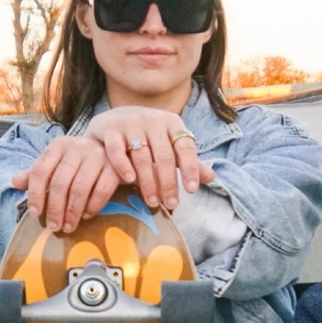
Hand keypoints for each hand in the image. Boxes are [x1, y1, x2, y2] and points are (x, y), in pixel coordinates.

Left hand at [12, 135, 123, 232]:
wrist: (114, 148)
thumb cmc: (79, 160)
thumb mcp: (57, 162)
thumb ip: (37, 173)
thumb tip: (14, 182)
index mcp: (58, 146)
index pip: (40, 170)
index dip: (35, 194)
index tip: (35, 213)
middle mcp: (77, 148)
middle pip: (60, 182)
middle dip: (55, 208)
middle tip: (53, 227)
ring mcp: (97, 156)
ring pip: (80, 188)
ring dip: (72, 212)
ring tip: (68, 227)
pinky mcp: (115, 167)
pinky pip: (102, 190)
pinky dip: (93, 206)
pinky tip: (86, 215)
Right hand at [84, 107, 213, 212]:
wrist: (115, 119)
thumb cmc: (148, 136)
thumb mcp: (169, 144)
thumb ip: (187, 160)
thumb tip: (211, 177)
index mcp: (172, 123)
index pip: (185, 146)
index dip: (190, 168)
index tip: (191, 190)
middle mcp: (152, 120)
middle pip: (164, 155)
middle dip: (169, 182)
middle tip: (172, 204)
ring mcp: (130, 123)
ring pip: (141, 155)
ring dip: (148, 181)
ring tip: (153, 202)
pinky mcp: (110, 129)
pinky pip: (116, 150)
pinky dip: (123, 166)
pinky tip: (129, 181)